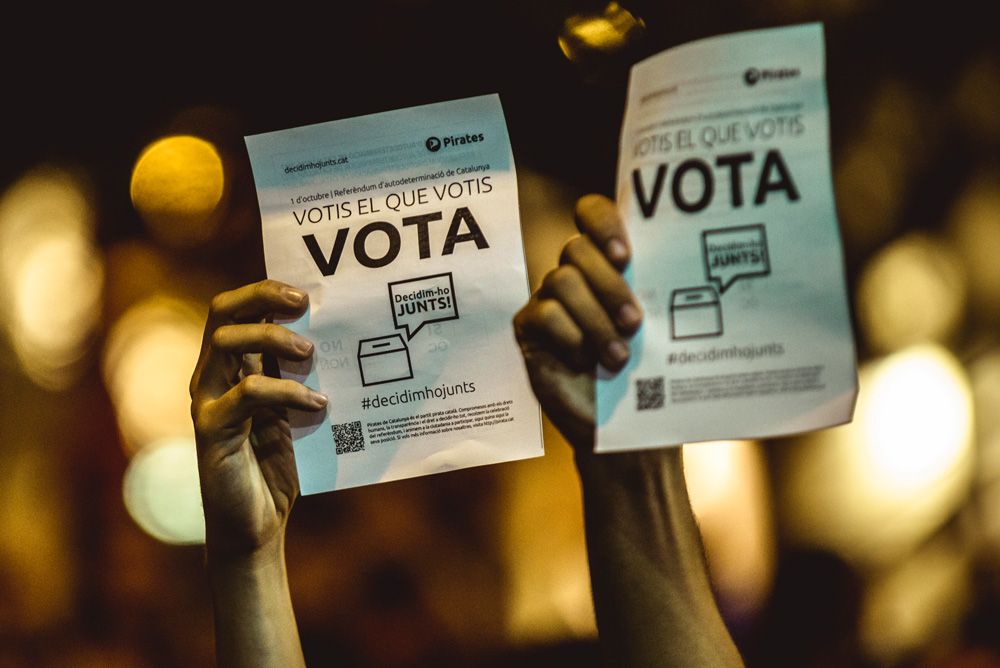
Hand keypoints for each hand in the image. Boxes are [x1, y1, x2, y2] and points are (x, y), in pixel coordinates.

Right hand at [190, 279, 326, 559]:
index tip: (305, 293)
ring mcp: (207, 402)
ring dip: (271, 339)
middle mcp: (211, 377)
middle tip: (303, 304)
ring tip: (310, 353)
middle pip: (221, 313)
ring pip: (224, 343)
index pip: (235, 310)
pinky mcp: (212, 431)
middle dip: (261, 298)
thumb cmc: (276, 465)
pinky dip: (286, 391)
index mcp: (229, 367)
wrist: (255, 524)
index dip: (264, 291)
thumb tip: (339, 339)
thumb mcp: (292, 411)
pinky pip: (246, 394)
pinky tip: (317, 403)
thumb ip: (299, 377)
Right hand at [513, 194, 641, 449]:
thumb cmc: (648, 377)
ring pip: (562, 281)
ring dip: (595, 319)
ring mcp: (549, 299)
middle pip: (576, 248)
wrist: (622, 429)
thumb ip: (659, 295)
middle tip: (634, 321)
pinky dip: (570, 338)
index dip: (603, 223)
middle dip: (609, 285)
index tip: (626, 255)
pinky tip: (584, 362)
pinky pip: (544, 314)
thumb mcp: (661, 331)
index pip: (593, 214)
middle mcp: (577, 274)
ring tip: (618, 356)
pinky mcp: (530, 327)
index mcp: (610, 263)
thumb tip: (689, 270)